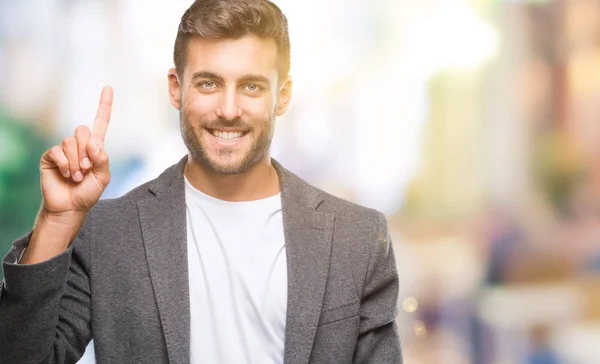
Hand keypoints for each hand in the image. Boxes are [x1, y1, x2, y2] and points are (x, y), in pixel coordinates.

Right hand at [39, 86, 112, 216]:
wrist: (70, 207)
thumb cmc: (88, 192)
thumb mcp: (103, 177)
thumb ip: (102, 159)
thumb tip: (94, 144)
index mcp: (96, 147)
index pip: (101, 122)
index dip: (104, 105)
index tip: (108, 87)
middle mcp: (80, 145)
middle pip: (83, 130)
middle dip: (87, 151)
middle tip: (86, 169)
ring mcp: (64, 149)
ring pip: (71, 141)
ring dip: (76, 162)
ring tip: (76, 176)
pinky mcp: (51, 156)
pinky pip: (58, 150)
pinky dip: (65, 164)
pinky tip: (66, 174)